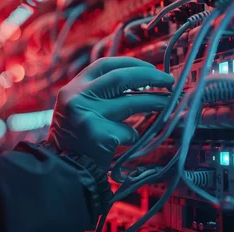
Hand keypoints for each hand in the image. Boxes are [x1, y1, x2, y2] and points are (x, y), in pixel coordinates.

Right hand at [47, 57, 174, 170]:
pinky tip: (127, 141)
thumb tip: (140, 82)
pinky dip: (133, 135)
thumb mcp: (78, 109)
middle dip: (150, 76)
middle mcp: (78, 98)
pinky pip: (128, 131)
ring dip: (155, 101)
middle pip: (121, 78)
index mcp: (73, 89)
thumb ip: (99, 94)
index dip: (130, 64)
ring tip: (169, 102)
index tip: (150, 68)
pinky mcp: (100, 136)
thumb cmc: (75, 139)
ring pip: (131, 102)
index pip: (105, 65)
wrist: (64, 170)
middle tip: (168, 81)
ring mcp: (88, 116)